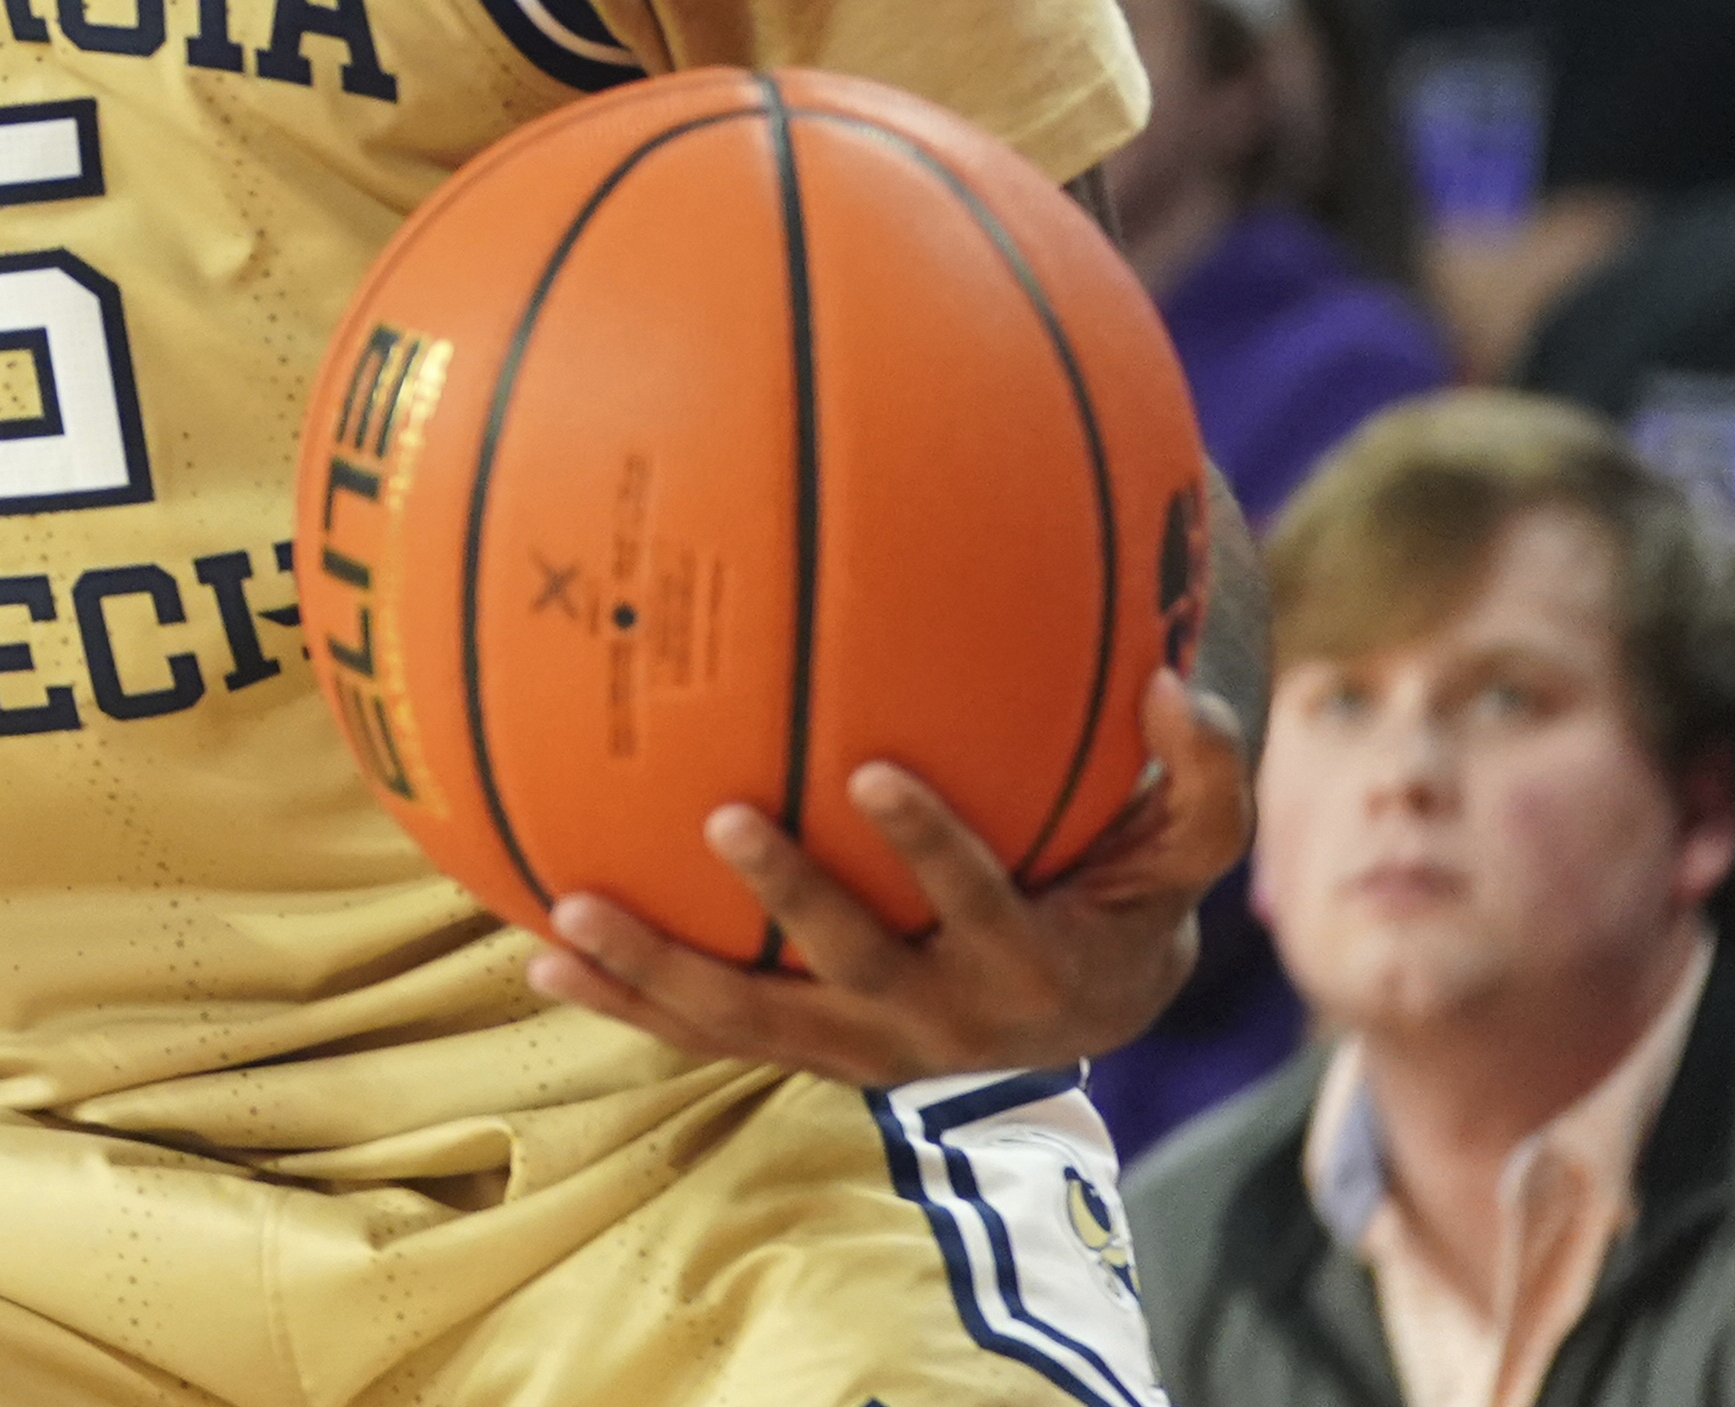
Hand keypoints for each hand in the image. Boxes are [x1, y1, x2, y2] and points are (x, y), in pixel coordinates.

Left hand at [521, 668, 1252, 1089]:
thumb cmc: (1120, 899)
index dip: (932, 848)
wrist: (1082, 1017)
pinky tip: (537, 959)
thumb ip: (1198, 778)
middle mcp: (936, 1018)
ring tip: (569, 919)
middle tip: (722, 816)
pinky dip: (622, 1003)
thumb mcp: (1180, 853)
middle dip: (790, 900)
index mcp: (1026, 963)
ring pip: (748, 1022)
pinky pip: (702, 1036)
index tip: (875, 773)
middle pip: (851, 968)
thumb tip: (1172, 684)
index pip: (979, 904)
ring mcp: (857, 1045)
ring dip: (658, 972)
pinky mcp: (798, 1051)